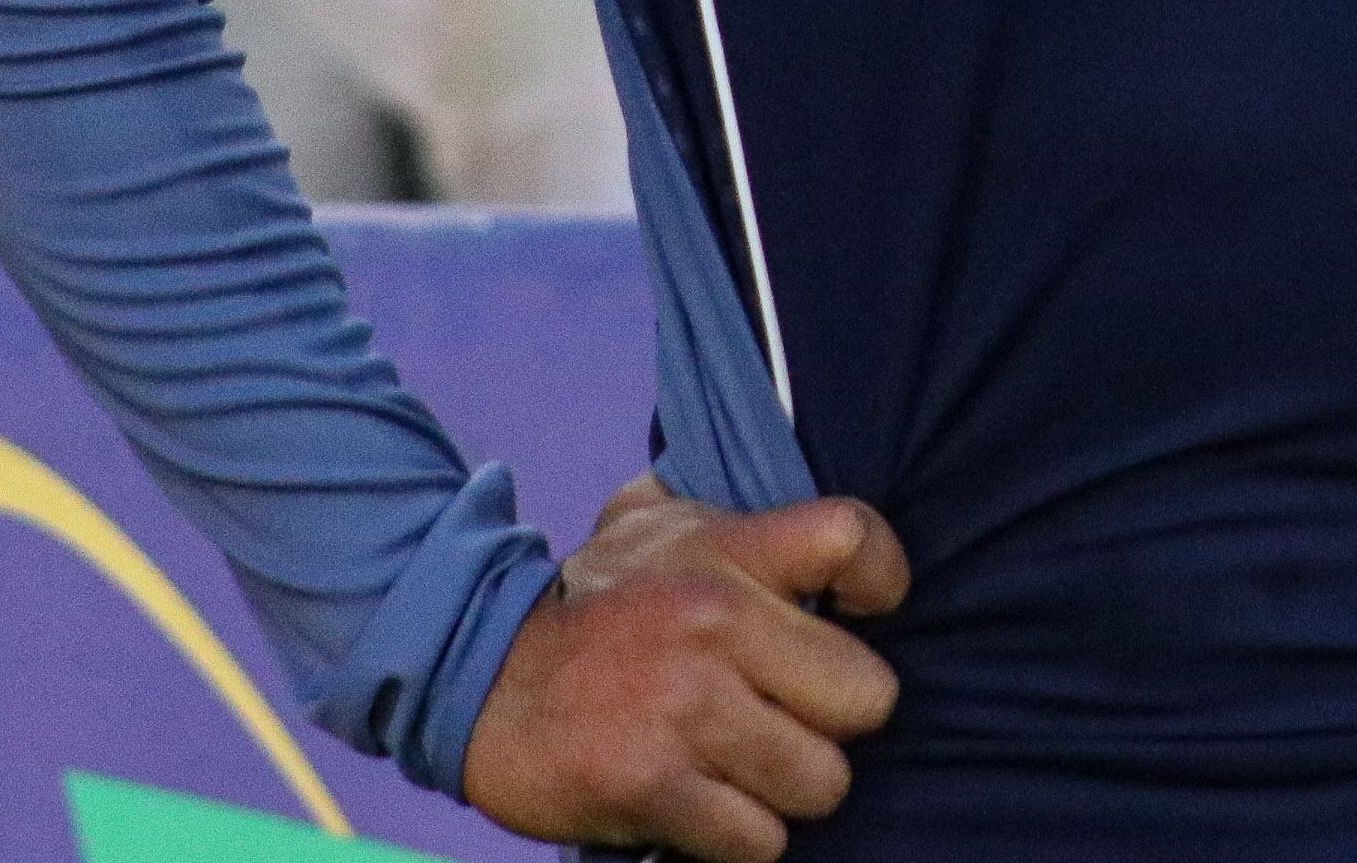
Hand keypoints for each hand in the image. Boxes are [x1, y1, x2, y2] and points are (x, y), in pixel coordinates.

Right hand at [459, 475, 910, 859]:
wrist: (475, 673)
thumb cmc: (595, 605)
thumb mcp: (662, 527)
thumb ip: (746, 526)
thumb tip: (835, 547)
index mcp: (726, 550)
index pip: (854, 539)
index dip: (881, 580)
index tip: (860, 609)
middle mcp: (716, 622)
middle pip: (868, 698)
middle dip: (832, 722)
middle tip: (786, 717)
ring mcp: (687, 708)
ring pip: (821, 782)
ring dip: (786, 788)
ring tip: (739, 766)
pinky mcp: (654, 785)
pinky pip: (759, 841)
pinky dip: (740, 836)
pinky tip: (703, 805)